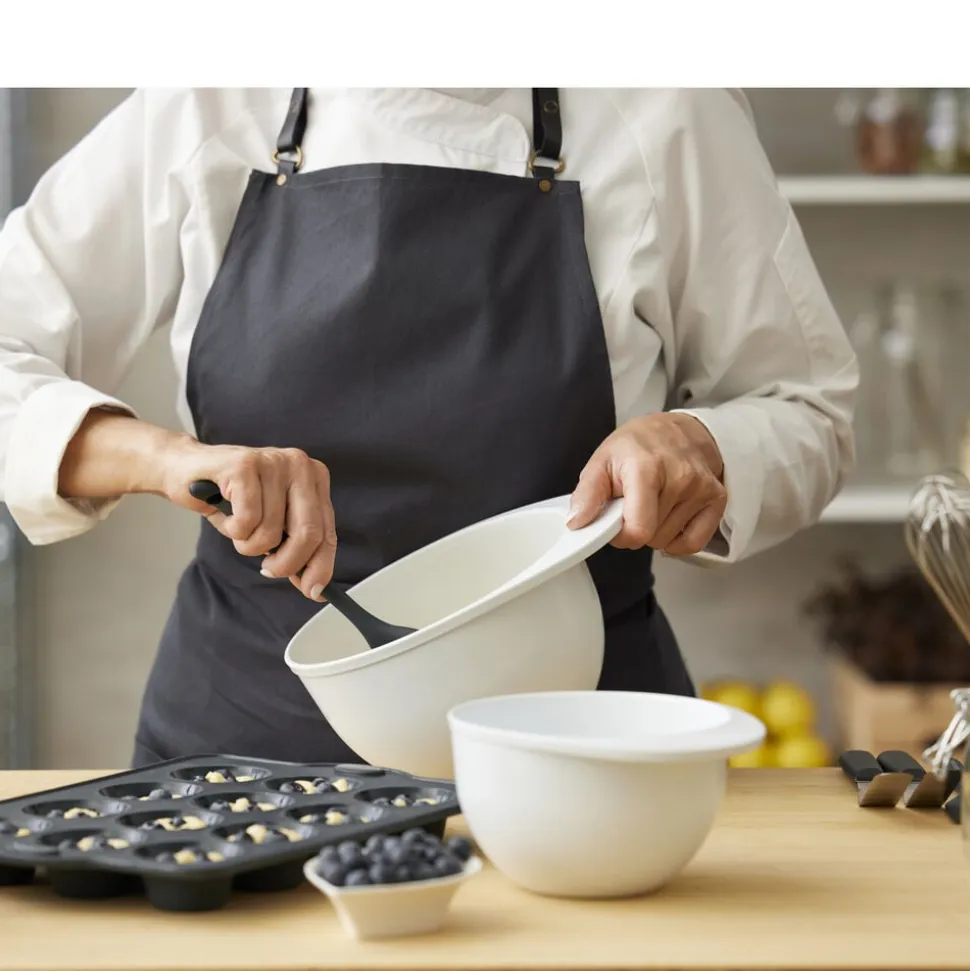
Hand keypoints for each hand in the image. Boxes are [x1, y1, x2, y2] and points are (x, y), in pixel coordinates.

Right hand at [161, 437, 336, 600]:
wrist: (184, 471)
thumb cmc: (232, 500)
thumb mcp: (271, 524)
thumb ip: (295, 548)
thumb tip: (315, 587)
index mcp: (314, 477)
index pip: (326, 531)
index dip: (320, 566)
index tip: (312, 591)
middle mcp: (299, 464)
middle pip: (308, 533)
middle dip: (286, 563)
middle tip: (268, 569)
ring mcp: (272, 461)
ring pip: (271, 531)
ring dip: (249, 544)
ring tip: (238, 527)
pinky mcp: (243, 465)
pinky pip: (247, 521)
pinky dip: (234, 529)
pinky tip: (226, 514)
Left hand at [566, 413, 725, 555]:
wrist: (677, 429)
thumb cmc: (637, 445)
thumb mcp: (602, 461)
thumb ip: (587, 494)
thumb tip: (577, 523)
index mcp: (647, 469)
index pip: (637, 529)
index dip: (620, 535)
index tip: (615, 522)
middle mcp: (680, 478)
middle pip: (652, 537)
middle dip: (636, 528)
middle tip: (634, 504)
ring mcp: (701, 489)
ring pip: (669, 540)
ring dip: (656, 530)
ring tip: (652, 503)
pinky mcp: (717, 498)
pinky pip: (695, 543)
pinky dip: (678, 541)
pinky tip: (668, 521)